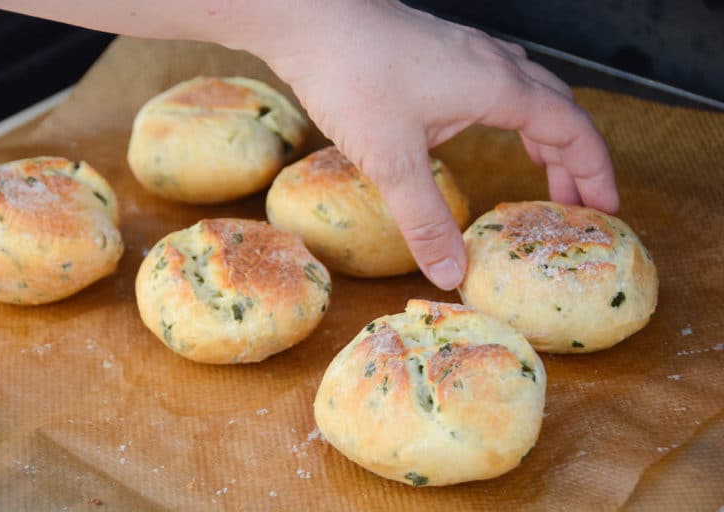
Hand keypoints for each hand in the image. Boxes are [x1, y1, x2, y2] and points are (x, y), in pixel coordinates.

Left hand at [264, 1, 617, 289]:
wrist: (311, 18)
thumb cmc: (353, 75)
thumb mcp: (392, 160)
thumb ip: (424, 219)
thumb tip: (449, 273)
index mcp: (499, 87)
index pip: (571, 130)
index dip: (594, 171)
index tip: (604, 208)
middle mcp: (493, 65)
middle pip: (559, 110)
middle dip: (574, 159)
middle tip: (576, 204)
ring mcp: (466, 54)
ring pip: (529, 93)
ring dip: (545, 134)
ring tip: (545, 171)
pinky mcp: (440, 53)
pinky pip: (498, 83)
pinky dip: (512, 114)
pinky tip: (486, 128)